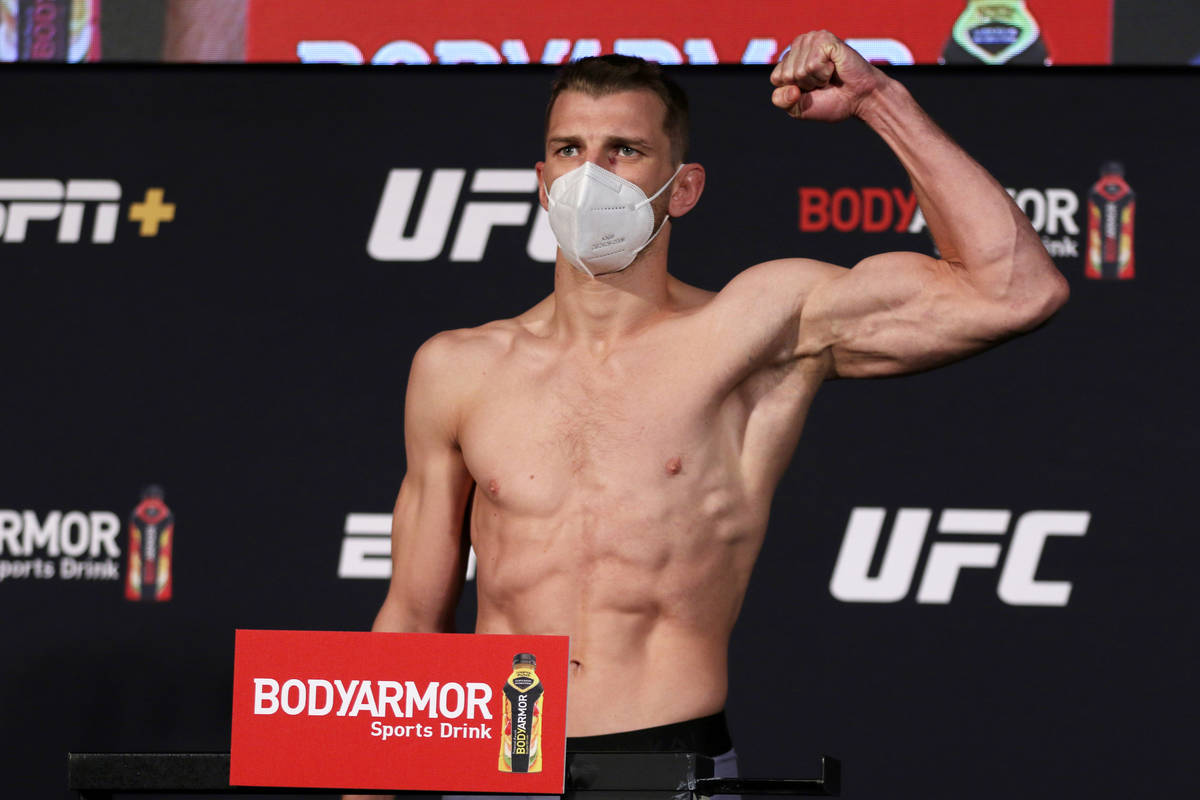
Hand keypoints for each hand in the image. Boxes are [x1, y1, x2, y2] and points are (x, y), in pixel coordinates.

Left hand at [770, 31, 889, 122]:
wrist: (859, 100)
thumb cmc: (831, 101)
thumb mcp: (797, 108)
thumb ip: (781, 100)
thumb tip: (790, 87)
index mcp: (789, 58)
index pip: (776, 78)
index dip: (793, 91)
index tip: (811, 89)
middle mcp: (799, 45)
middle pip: (786, 75)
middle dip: (805, 86)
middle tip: (823, 82)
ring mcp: (811, 39)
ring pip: (799, 70)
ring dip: (816, 79)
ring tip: (829, 75)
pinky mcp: (825, 39)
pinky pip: (813, 64)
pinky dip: (824, 73)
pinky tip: (834, 68)